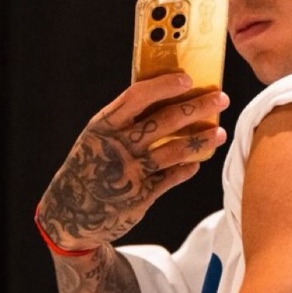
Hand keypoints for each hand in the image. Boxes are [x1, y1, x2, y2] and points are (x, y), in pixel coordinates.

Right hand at [37, 73, 228, 251]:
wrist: (70, 213)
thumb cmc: (89, 166)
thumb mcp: (96, 140)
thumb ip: (123, 123)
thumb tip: (165, 100)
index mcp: (102, 126)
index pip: (136, 97)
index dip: (164, 86)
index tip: (188, 79)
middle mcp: (116, 147)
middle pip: (164, 121)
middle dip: (197, 108)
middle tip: (221, 99)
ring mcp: (129, 172)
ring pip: (174, 151)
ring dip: (201, 140)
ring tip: (219, 133)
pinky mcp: (140, 196)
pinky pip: (172, 178)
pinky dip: (187, 168)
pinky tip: (197, 162)